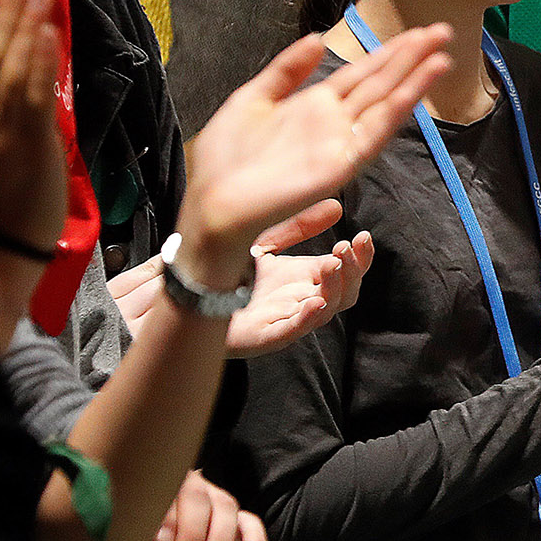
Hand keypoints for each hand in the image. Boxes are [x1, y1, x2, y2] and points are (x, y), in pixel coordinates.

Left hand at [109, 201, 375, 356]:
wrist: (179, 284)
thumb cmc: (220, 263)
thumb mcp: (264, 235)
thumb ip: (298, 224)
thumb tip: (338, 205)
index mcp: (301, 277)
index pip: (344, 271)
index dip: (359, 257)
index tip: (362, 236)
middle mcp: (296, 299)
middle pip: (344, 293)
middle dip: (354, 270)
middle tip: (350, 246)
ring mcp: (280, 318)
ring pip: (325, 312)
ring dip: (337, 288)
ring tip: (332, 262)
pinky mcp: (260, 334)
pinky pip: (291, 332)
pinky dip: (308, 319)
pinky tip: (317, 300)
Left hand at [119, 471, 264, 540]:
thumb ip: (133, 532)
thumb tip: (136, 533)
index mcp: (157, 485)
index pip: (166, 491)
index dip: (166, 514)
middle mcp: (189, 487)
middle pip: (199, 500)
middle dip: (193, 535)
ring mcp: (214, 500)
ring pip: (226, 509)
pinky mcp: (233, 521)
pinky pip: (249, 523)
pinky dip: (254, 537)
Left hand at [177, 27, 449, 287]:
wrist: (213, 205)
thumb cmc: (224, 160)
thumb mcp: (251, 100)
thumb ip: (286, 71)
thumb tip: (317, 39)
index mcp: (313, 105)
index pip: (361, 73)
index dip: (388, 52)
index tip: (416, 31)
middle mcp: (334, 122)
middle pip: (381, 82)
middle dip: (411, 57)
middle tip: (444, 30)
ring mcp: (341, 143)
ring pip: (386, 103)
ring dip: (416, 78)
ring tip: (443, 52)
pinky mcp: (342, 165)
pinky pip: (376, 132)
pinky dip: (401, 107)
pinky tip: (419, 87)